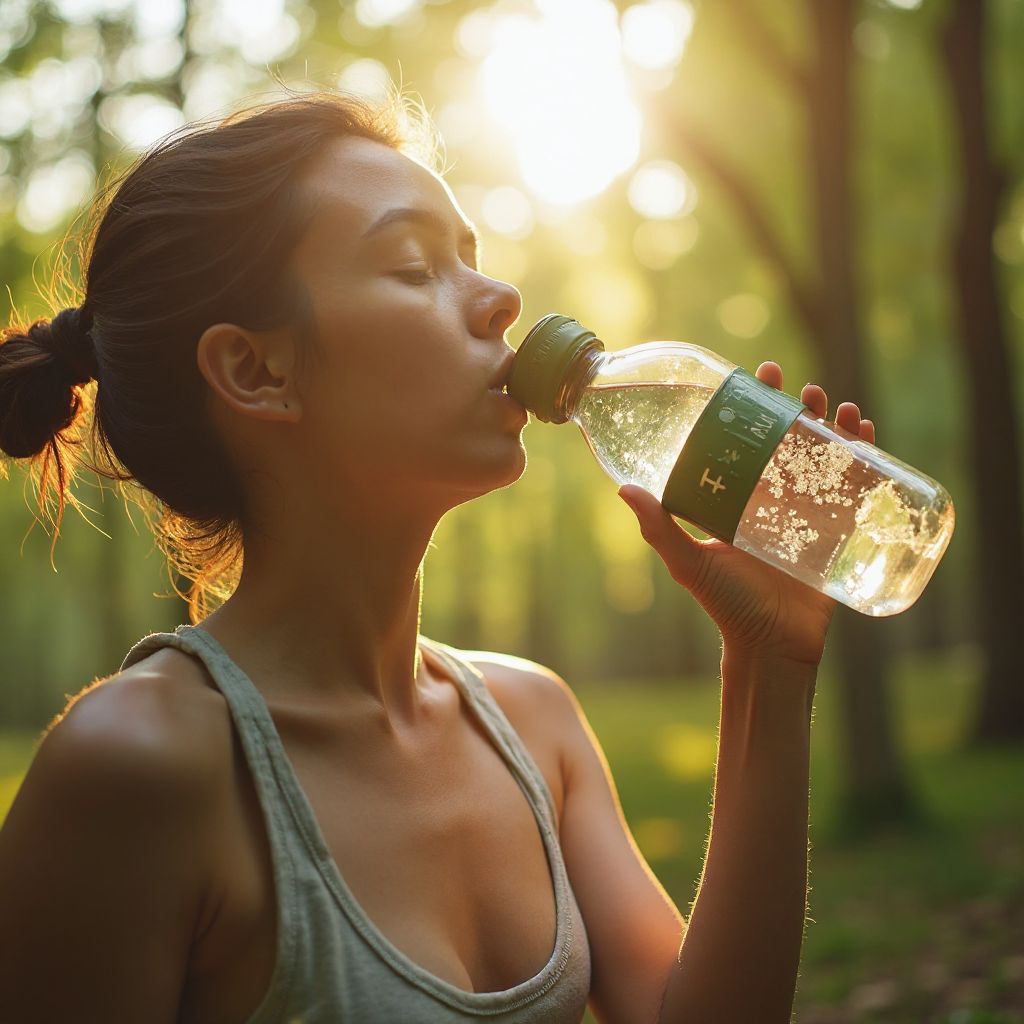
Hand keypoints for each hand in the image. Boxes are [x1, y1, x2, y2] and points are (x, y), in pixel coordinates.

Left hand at [618, 363, 875, 667]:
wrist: (773, 646)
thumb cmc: (727, 606)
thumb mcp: (691, 562)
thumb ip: (660, 528)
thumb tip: (623, 489)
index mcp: (740, 497)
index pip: (747, 439)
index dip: (755, 406)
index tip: (757, 376)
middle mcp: (774, 497)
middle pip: (790, 439)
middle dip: (799, 407)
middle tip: (801, 388)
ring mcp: (810, 511)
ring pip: (826, 454)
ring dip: (834, 424)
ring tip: (835, 407)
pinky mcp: (839, 529)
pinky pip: (856, 484)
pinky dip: (865, 454)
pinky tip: (864, 432)